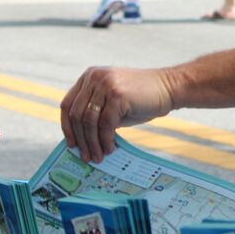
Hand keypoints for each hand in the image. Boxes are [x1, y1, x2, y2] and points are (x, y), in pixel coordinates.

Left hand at [60, 66, 174, 162]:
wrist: (168, 88)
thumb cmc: (140, 98)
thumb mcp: (112, 102)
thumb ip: (95, 113)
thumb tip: (80, 139)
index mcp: (89, 76)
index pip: (67, 104)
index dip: (67, 127)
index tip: (71, 144)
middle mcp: (94, 77)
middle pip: (76, 114)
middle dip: (80, 139)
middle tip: (86, 156)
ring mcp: (105, 84)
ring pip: (89, 121)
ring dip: (92, 143)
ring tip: (98, 157)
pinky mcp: (117, 95)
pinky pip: (105, 124)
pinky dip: (105, 140)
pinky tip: (111, 148)